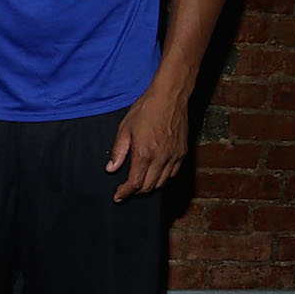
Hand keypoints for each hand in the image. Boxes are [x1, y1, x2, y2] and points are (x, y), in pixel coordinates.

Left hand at [107, 83, 189, 200]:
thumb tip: (111, 168)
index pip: (135, 183)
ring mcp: (174, 156)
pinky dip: (163, 178)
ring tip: (139, 183)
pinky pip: (173, 173)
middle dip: (136, 191)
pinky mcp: (183, 152)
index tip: (118, 196)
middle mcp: (162, 158)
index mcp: (145, 153)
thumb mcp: (124, 129)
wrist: (170, 97)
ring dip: (150, 186)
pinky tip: (154, 174)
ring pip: (162, 182)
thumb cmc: (146, 110)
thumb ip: (118, 151)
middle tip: (126, 190)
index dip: (125, 192)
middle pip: (149, 186)